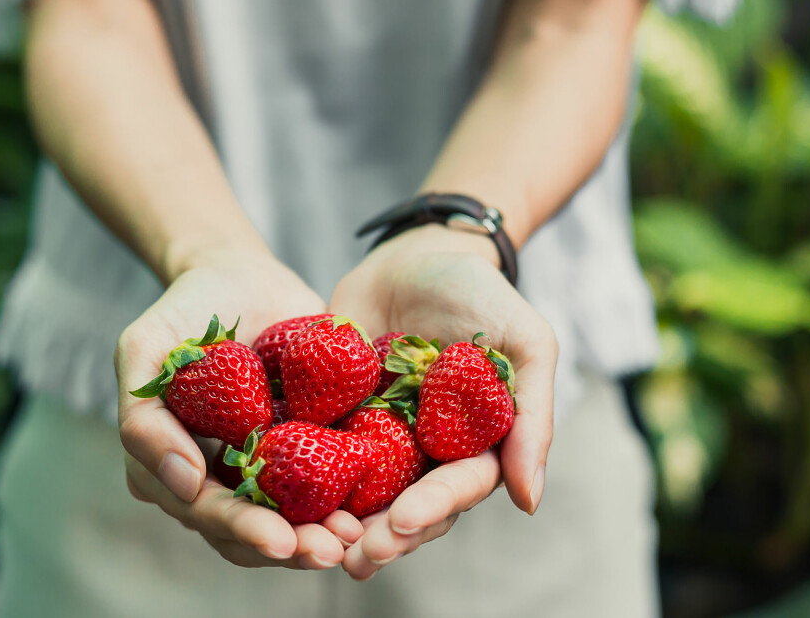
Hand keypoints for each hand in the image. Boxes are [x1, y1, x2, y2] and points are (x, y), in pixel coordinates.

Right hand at [115, 247, 363, 568]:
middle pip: (252, 530)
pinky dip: (348, 498)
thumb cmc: (182, 310)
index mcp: (171, 467)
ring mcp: (260, 467)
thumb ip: (144, 417)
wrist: (237, 275)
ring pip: (289, 519)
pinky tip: (375, 505)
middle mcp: (216, 478)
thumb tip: (186, 483)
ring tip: (355, 538)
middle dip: (291, 546)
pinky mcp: (304, 446)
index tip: (279, 540)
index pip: (205, 511)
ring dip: (321, 535)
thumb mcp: (144, 350)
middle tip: (330, 550)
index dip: (242, 529)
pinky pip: (327, 482)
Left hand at [328, 225, 558, 579]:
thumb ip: (533, 414)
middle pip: (405, 507)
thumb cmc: (479, 292)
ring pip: (359, 494)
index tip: (404, 522)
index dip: (432, 509)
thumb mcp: (525, 341)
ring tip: (315, 546)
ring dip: (339, 525)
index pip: (455, 489)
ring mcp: (376, 437)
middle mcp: (423, 452)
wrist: (414, 252)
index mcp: (472, 445)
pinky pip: (313, 452)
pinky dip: (298, 477)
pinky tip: (276, 498)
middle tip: (354, 555)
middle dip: (383, 535)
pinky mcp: (333, 416)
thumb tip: (530, 499)